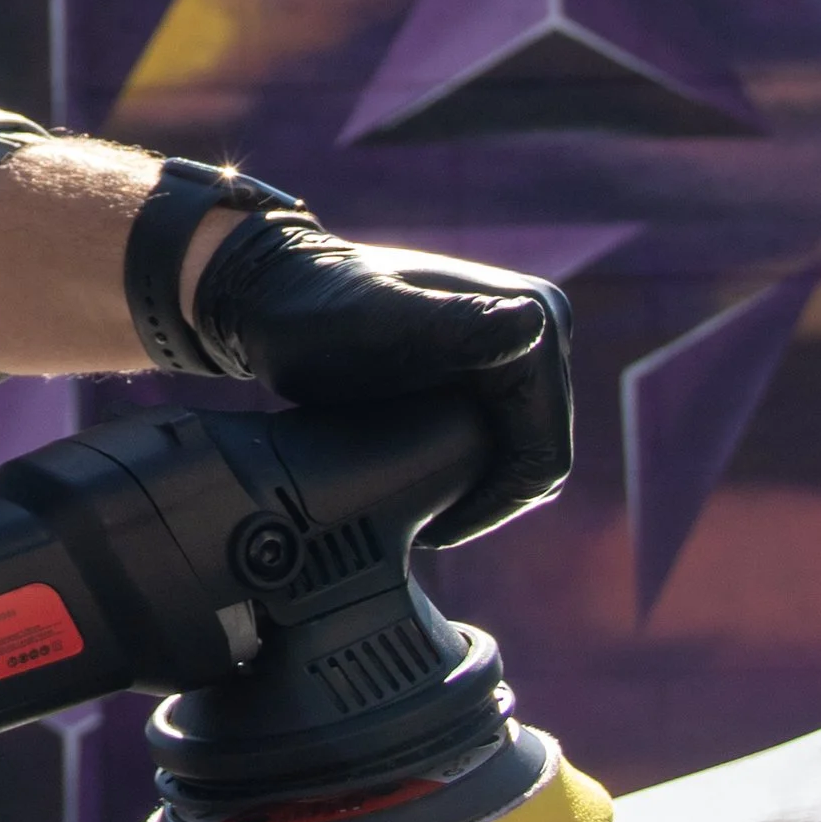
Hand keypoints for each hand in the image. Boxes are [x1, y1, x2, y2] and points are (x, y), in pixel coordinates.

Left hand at [187, 215, 571, 544]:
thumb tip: (531, 325)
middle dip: (489, 499)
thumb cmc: (318, 312)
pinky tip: (427, 482)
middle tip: (423, 527)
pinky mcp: (491, 359)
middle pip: (539, 450)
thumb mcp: (379, 325)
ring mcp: (517, 341)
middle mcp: (540, 323)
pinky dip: (472, 467)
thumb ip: (453, 325)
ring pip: (522, 449)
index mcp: (536, 316)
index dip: (494, 504)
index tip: (432, 528)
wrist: (277, 293)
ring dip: (480, 487)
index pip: (543, 448)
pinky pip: (503, 434)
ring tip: (422, 512)